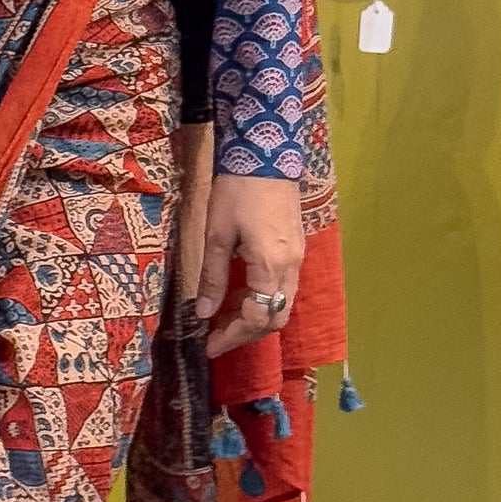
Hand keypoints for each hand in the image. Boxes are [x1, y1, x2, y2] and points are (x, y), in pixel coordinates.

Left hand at [195, 172, 303, 359]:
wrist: (266, 154)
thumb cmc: (236, 192)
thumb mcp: (216, 235)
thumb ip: (213, 278)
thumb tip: (203, 314)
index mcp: (271, 265)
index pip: (257, 318)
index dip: (233, 337)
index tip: (209, 346)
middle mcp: (291, 267)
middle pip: (275, 318)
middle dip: (245, 333)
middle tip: (215, 338)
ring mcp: (297, 258)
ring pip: (281, 304)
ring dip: (254, 317)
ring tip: (222, 318)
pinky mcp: (296, 248)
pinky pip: (283, 287)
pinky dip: (262, 299)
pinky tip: (239, 294)